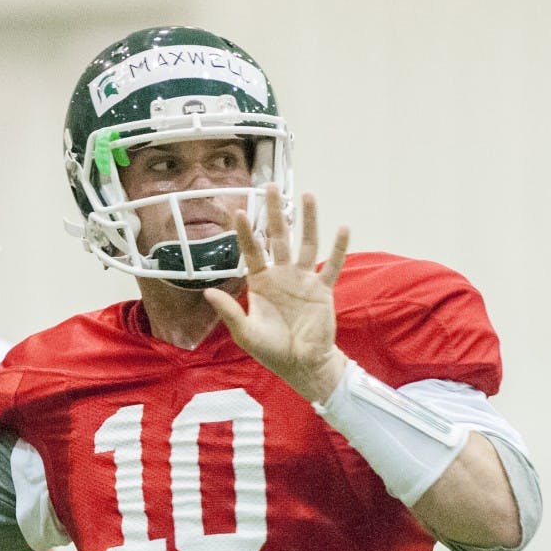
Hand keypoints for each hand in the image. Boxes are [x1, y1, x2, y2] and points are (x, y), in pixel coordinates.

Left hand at [204, 184, 349, 403]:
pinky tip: (343, 228)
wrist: (301, 364)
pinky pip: (331, 266)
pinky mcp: (322, 289)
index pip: (252, 251)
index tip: (239, 211)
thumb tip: (208, 293)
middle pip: (279, 237)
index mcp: (261, 283)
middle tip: (271, 186)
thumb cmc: (271, 350)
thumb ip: (229, 311)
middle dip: (275, 213)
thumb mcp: (245, 333)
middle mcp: (282, 275)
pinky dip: (338, 248)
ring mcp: (303, 279)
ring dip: (308, 220)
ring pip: (306, 243)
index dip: (246, 232)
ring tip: (307, 195)